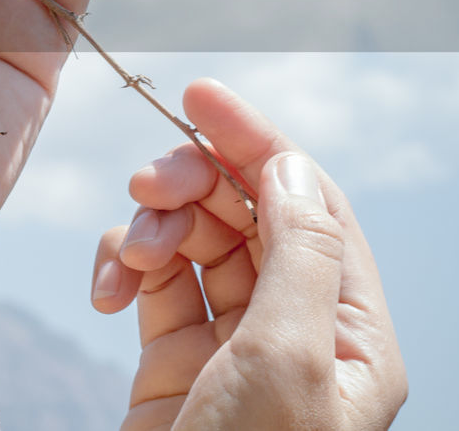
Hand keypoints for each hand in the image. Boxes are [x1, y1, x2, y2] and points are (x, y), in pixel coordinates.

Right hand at [92, 79, 407, 429]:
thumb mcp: (288, 361)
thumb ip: (296, 253)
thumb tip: (287, 164)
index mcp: (350, 335)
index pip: (310, 204)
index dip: (259, 142)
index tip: (200, 96)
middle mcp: (296, 333)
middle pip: (249, 214)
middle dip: (197, 183)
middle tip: (146, 179)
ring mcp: (232, 346)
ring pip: (196, 241)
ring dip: (155, 228)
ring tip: (129, 256)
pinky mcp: (172, 362)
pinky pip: (152, 282)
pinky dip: (126, 268)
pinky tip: (109, 291)